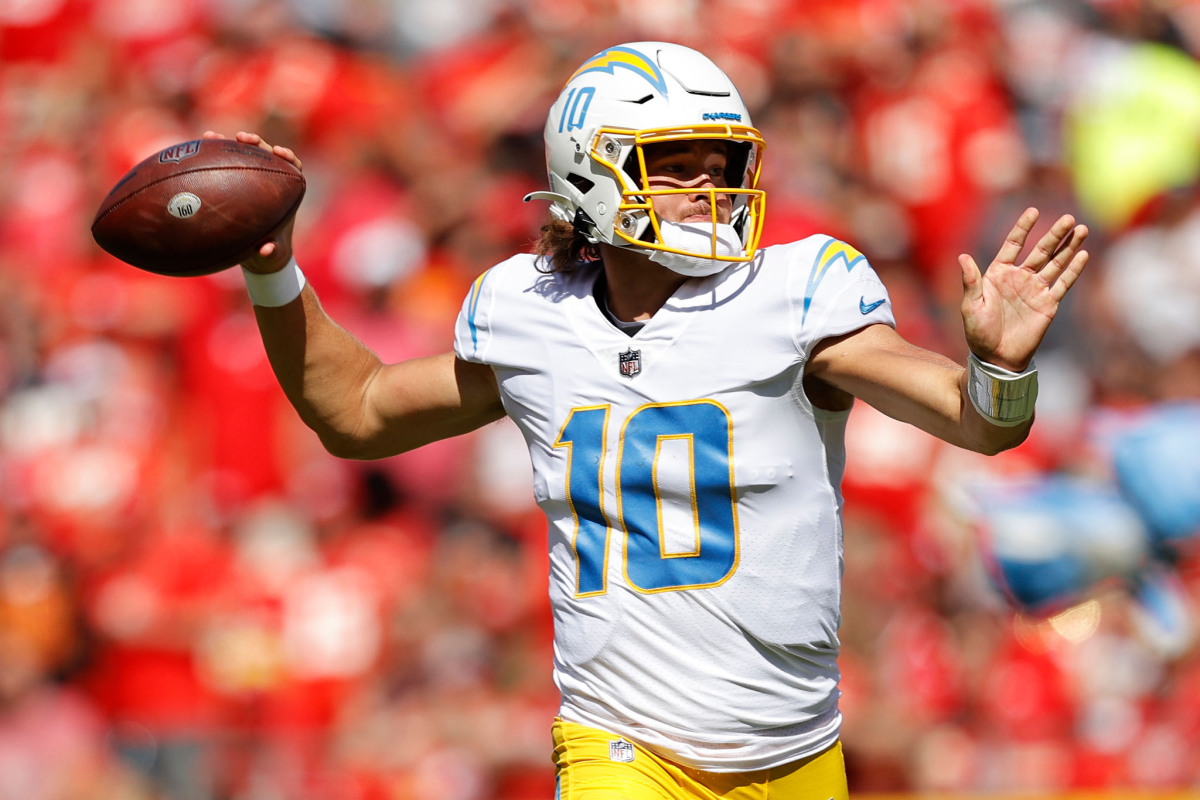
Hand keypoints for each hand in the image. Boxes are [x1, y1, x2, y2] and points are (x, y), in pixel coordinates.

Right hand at [201, 130, 303, 274]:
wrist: (259, 254)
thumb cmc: (270, 251)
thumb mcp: (272, 254)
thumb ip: (271, 251)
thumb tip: (265, 250)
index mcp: (286, 193)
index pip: (293, 167)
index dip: (288, 157)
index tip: (279, 153)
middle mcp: (271, 182)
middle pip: (267, 154)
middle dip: (256, 142)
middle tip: (242, 138)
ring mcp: (251, 179)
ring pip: (243, 155)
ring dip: (229, 144)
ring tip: (211, 136)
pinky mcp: (234, 182)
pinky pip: (224, 166)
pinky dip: (212, 157)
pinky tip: (195, 149)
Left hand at [959, 208, 1088, 371]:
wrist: (996, 357)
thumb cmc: (978, 332)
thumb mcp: (971, 307)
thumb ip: (970, 282)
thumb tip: (962, 257)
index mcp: (998, 273)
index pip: (1013, 244)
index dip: (1023, 228)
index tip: (1033, 211)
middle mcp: (1019, 277)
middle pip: (1040, 250)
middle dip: (1054, 234)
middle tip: (1069, 218)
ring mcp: (1035, 289)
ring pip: (1055, 263)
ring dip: (1069, 247)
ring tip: (1082, 229)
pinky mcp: (1048, 303)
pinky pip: (1063, 284)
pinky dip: (1073, 270)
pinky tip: (1083, 255)